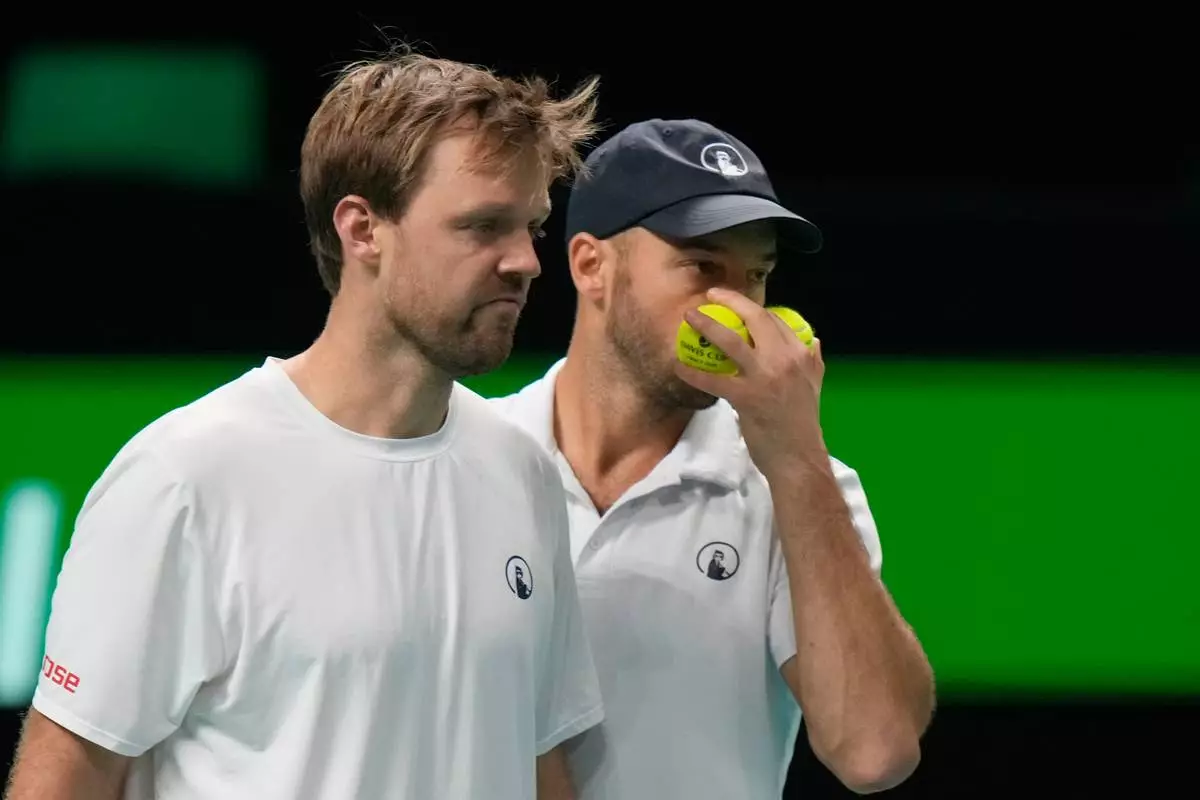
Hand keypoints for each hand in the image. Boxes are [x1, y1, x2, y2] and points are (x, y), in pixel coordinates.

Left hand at [674, 287, 827, 476]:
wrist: (798, 458)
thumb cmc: (803, 424)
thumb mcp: (815, 385)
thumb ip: (813, 361)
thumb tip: (812, 340)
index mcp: (801, 354)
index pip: (775, 320)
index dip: (752, 307)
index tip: (736, 302)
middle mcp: (785, 359)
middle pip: (755, 318)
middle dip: (731, 301)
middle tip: (711, 295)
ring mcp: (765, 377)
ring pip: (731, 341)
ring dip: (707, 325)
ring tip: (690, 317)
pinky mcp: (745, 397)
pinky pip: (712, 380)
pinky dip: (692, 372)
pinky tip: (679, 366)